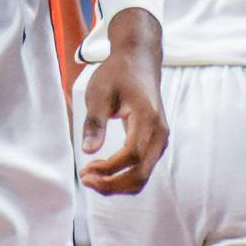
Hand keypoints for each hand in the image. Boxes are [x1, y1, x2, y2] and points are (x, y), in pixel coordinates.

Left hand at [79, 9, 167, 195]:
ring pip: (143, 175)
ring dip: (117, 184)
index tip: (85, 171)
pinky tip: (104, 171)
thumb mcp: (100, 93)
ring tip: (91, 177)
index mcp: (147, 119)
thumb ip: (95, 123)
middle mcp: (160, 133)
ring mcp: (161, 139)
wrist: (139, 60)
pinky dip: (124, 176)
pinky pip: (143, 168)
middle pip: (140, 174)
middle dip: (112, 184)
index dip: (108, 169)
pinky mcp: (156, 142)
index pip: (131, 155)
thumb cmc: (118, 73)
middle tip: (86, 180)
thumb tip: (88, 151)